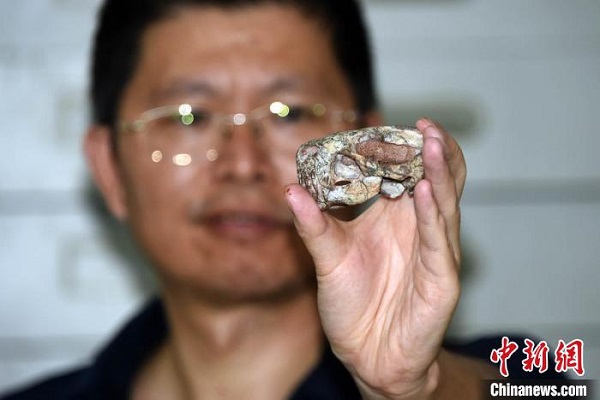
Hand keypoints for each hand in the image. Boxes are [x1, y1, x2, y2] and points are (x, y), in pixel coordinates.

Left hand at [285, 119, 465, 398]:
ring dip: (438, 171)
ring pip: (443, 203)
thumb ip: (313, 225)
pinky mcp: (442, 281)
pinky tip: (423, 192)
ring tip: (431, 141)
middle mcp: (419, 228)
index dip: (397, 149)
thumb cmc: (354, 305)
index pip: (405, 171)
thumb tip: (289, 190)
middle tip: (421, 124)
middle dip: (431, 149)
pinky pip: (438, 243)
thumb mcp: (328, 258)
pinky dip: (432, 216)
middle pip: (435, 178)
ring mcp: (435, 252)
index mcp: (395, 217)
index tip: (378, 127)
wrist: (369, 356)